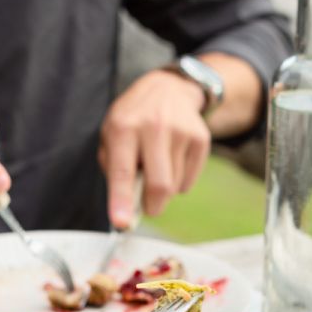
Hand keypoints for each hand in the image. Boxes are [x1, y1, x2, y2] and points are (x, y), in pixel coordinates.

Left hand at [99, 69, 210, 226]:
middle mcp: (153, 127)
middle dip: (152, 207)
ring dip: (163, 190)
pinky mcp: (200, 139)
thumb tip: (126, 210)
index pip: (122, 171)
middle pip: (158, 185)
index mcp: (123, 127)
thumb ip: (113, 170)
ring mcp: (180, 132)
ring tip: (156, 168)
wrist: (167, 89)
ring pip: (174, 187)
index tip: (121, 222)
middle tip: (147, 208)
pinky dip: (178, 182)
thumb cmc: (133, 119)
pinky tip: (171, 161)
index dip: (121, 200)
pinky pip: (188, 181)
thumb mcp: (110, 134)